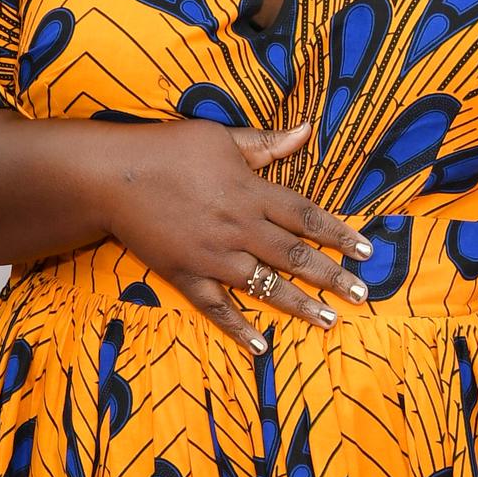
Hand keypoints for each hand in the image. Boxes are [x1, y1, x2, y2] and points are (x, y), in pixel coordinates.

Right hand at [99, 118, 371, 352]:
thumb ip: (265, 144)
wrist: (111, 178)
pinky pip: (217, 308)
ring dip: (299, 305)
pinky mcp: (186, 275)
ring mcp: (212, 256)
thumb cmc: (167, 150)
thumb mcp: (220, 138)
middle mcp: (238, 228)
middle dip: (332, 277)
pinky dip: (239, 327)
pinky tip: (261, 346)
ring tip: (329, 321)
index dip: (339, 234)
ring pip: (265, 285)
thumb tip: (306, 130)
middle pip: (295, 255)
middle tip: (362, 295)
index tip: (365, 251)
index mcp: (250, 192)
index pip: (306, 216)